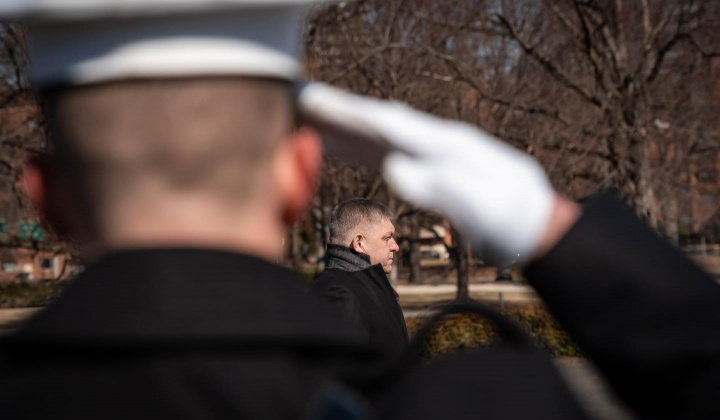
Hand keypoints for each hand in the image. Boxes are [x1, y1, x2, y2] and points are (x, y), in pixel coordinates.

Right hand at [297, 83, 569, 262]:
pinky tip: (343, 149)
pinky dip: (360, 150)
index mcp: (445, 145)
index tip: (315, 102)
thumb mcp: (479, 208)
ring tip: (308, 124)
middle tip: (299, 102)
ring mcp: (434, 154)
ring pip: (380, 137)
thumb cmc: (510, 220)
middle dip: (338, 114)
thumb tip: (393, 168)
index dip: (349, 113)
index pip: (389, 124)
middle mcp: (436, 142)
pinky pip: (388, 154)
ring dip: (344, 130)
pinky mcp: (432, 170)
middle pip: (379, 124)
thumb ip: (437, 187)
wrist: (537, 226)